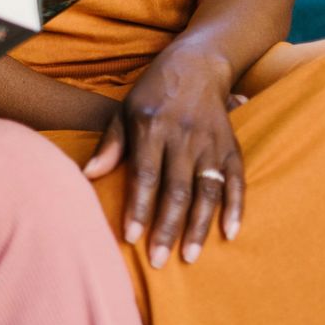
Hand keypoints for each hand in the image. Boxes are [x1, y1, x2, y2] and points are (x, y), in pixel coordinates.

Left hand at [84, 49, 243, 266]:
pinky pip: (236, 181)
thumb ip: (111, 145)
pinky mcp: (232, 147)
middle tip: (158, 260)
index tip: (130, 237)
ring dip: (198, 227)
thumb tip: (88, 175)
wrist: (196, 64)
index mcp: (152, 128)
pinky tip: (228, 234)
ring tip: (189, 256)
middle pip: (176, 190)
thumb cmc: (151, 92)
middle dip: (166, 228)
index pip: (145, 176)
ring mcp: (211, 143)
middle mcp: (184, 137)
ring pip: (207, 191)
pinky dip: (235, 208)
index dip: (138, 208)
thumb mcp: (124, 111)